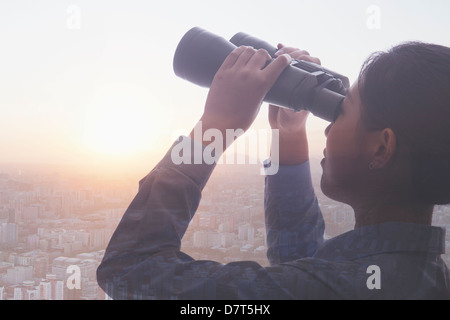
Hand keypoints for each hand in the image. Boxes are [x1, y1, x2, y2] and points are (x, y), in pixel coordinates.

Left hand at [191, 46, 291, 148]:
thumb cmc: (241, 120)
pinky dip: (240, 52)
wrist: (219, 124)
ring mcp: (234, 71)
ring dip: (253, 53)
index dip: (285, 59)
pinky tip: (242, 54)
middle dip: (266, 56)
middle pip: (262, 53)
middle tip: (265, 61)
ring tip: (253, 58)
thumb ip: (261, 89)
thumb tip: (262, 79)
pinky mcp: (222, 72)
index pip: (279, 63)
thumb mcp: (258, 104)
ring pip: (248, 51)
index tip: (285, 58)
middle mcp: (249, 74)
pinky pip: (233, 54)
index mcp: (262, 83)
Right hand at [268, 44, 321, 165]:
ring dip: (286, 50)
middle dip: (292, 52)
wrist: (281, 126)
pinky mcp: (282, 76)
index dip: (305, 57)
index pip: (314, 63)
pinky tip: (276, 46)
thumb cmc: (291, 121)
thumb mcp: (294, 114)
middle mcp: (303, 77)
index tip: (294, 60)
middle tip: (280, 56)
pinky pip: (283, 61)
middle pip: (302, 55)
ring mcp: (293, 76)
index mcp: (311, 83)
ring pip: (292, 55)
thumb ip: (295, 106)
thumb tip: (294, 95)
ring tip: (276, 53)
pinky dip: (280, 51)